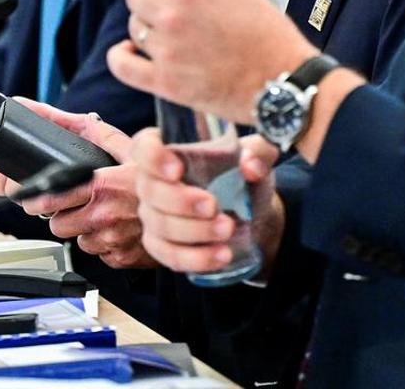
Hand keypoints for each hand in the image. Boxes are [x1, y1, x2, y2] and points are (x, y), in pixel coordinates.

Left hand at [0, 98, 155, 268]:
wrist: (197, 212)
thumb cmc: (167, 179)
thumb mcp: (135, 150)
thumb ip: (103, 137)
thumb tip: (80, 119)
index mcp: (102, 186)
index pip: (50, 198)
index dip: (37, 200)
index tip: (34, 199)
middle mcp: (104, 215)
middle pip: (58, 226)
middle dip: (65, 216)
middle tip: (80, 207)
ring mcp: (113, 240)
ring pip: (80, 242)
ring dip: (88, 232)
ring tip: (108, 218)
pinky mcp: (122, 259)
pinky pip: (101, 256)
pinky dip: (107, 246)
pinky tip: (122, 231)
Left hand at [112, 0, 314, 121]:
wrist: (282, 80)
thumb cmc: (268, 35)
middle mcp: (173, 16)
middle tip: (165, 4)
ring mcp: (167, 50)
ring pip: (133, 26)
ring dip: (145, 24)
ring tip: (165, 31)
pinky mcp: (165, 82)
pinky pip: (122, 64)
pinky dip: (122, 55)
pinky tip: (132, 51)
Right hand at [130, 127, 286, 276]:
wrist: (252, 213)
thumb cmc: (244, 176)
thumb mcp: (259, 157)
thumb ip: (260, 152)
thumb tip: (250, 164)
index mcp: (170, 150)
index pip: (144, 146)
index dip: (153, 157)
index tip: (177, 170)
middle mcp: (154, 181)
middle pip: (150, 191)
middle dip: (180, 201)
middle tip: (213, 206)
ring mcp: (153, 215)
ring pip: (160, 226)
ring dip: (193, 231)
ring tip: (228, 229)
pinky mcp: (161, 245)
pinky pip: (169, 256)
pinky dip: (195, 258)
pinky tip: (221, 255)